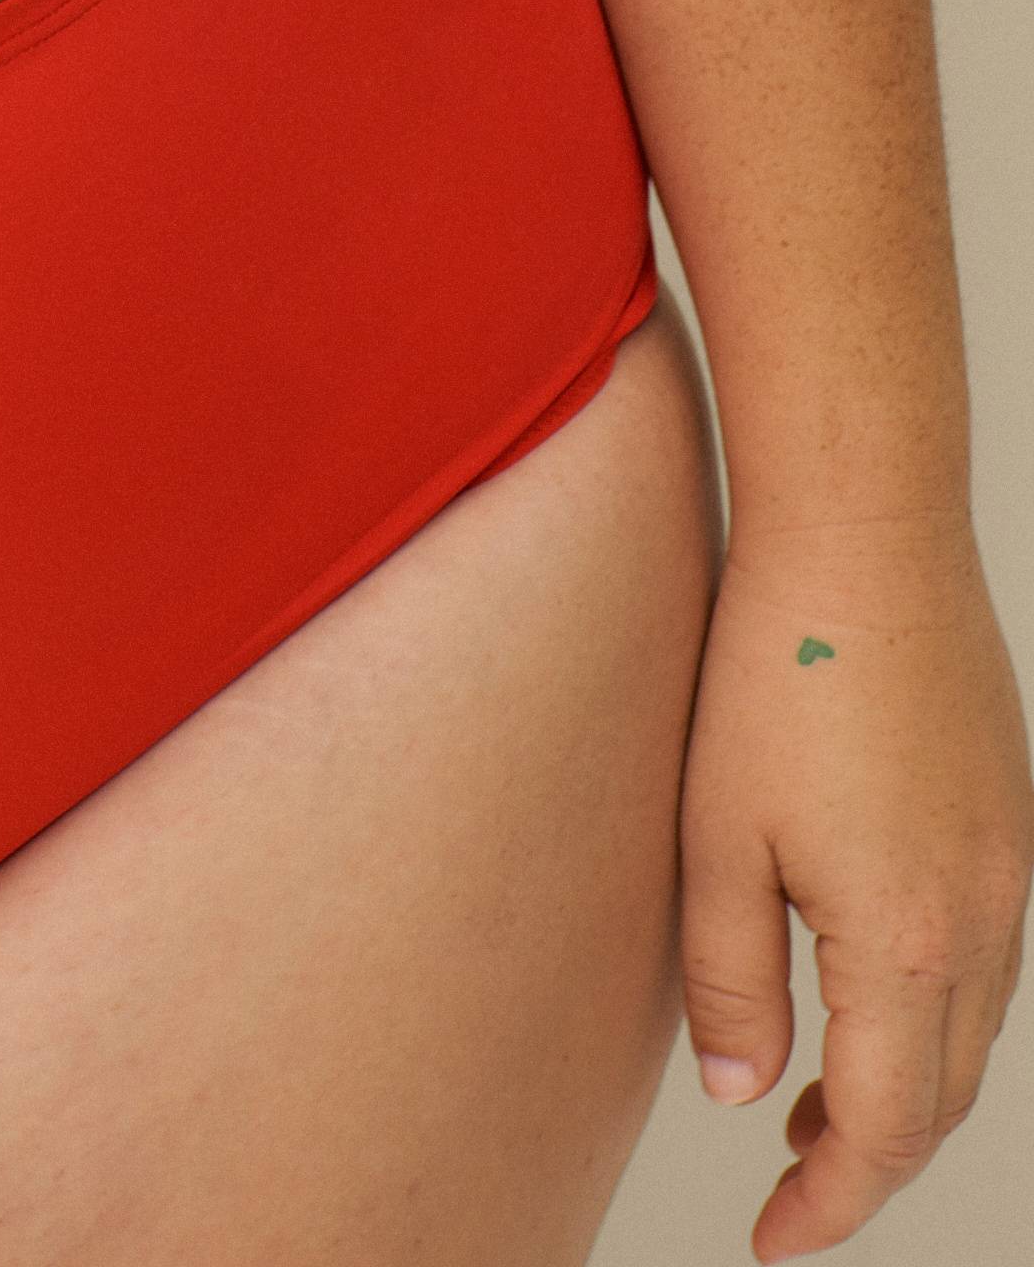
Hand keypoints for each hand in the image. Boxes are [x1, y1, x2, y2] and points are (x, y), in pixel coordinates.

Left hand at [680, 506, 1031, 1251]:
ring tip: (817, 1099)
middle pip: (944, 1097)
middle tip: (791, 1182)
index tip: (775, 1238)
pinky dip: (932, 1006)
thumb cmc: (779, 662)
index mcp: (910, 940)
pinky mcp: (1005, 813)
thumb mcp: (717, 833)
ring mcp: (1009, 863)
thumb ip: (730, 980)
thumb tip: (748, 1095)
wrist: (866, 525)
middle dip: (870, 1157)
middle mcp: (984, 917)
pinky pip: (985, 955)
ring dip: (907, 1084)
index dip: (830, 1201)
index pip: (886, 1130)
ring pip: (972, 1031)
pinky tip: (866, 981)